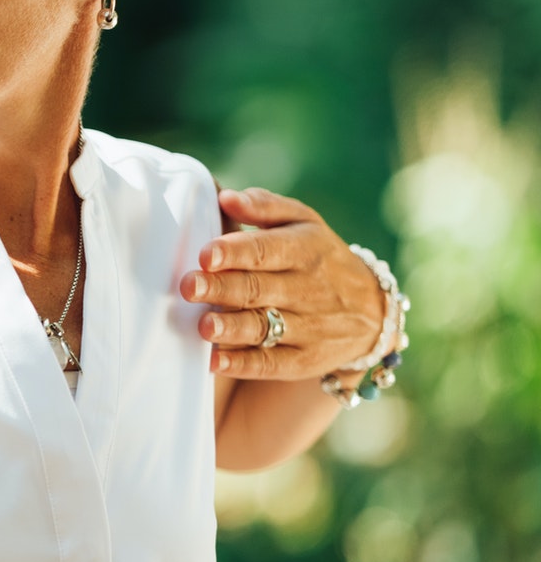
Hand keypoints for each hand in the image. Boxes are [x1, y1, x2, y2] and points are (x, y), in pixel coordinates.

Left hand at [181, 187, 386, 379]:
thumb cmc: (318, 256)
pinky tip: (216, 362)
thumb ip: (264, 207)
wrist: (372, 311)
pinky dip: (244, 364)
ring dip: (233, 328)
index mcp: (306, 249)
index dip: (236, 252)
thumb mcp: (303, 223)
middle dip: (222, 289)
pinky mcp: (306, 359)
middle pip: (259, 289)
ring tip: (204, 325)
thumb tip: (225, 197)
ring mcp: (310, 326)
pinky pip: (273, 364)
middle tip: (188, 286)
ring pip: (266, 327)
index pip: (268, 250)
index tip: (205, 254)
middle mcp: (309, 288)